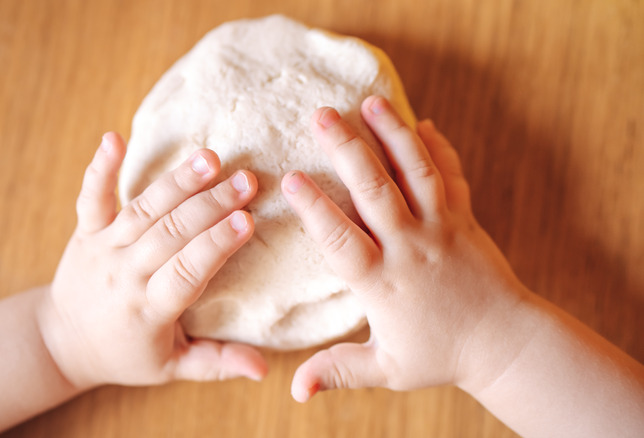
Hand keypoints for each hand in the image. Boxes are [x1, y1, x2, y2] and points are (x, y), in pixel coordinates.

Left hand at [38, 132, 267, 388]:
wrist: (63, 341)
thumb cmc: (127, 354)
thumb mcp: (172, 367)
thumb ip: (217, 363)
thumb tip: (263, 369)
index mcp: (149, 309)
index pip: (187, 271)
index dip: (216, 245)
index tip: (248, 221)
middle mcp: (124, 274)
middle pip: (170, 233)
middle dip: (210, 205)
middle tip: (247, 181)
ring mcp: (103, 248)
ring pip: (143, 210)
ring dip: (177, 182)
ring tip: (210, 158)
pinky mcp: (86, 231)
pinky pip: (92, 196)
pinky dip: (100, 168)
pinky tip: (113, 138)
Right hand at [282, 96, 527, 400]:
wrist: (504, 343)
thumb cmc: (441, 356)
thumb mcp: (387, 368)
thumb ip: (340, 371)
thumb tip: (295, 390)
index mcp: (383, 282)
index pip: (341, 239)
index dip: (314, 208)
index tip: (290, 179)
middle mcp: (410, 247)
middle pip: (375, 190)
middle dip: (346, 149)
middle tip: (321, 115)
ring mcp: (441, 228)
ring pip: (415, 172)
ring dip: (391, 133)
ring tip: (369, 101)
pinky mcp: (464, 219)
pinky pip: (451, 176)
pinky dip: (438, 147)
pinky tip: (421, 122)